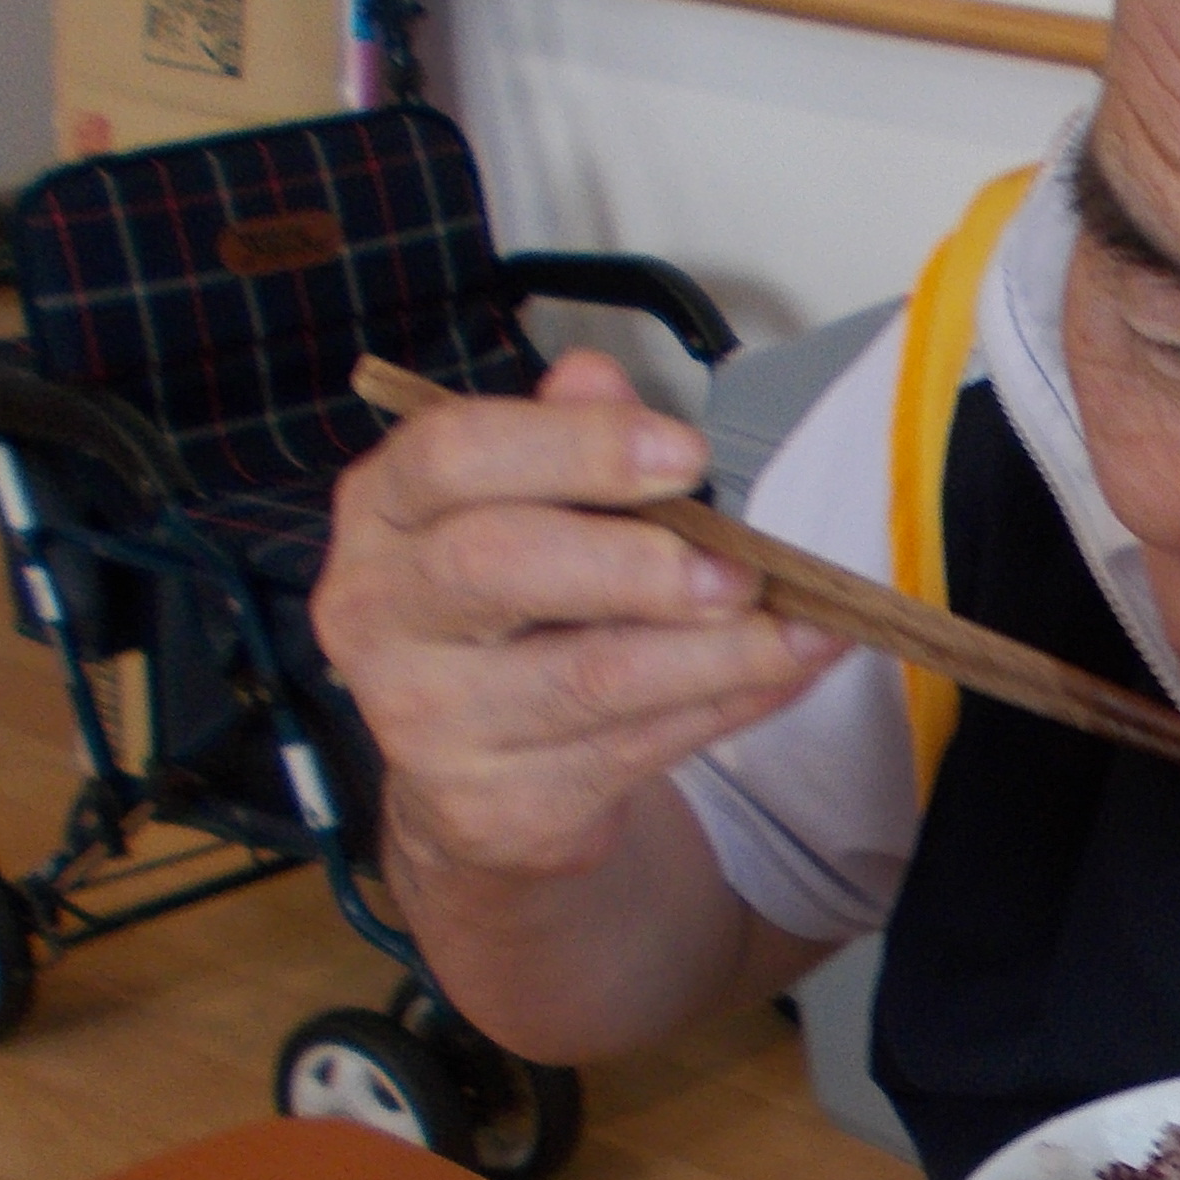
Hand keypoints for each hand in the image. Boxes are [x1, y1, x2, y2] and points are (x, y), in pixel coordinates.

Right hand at [316, 351, 845, 888]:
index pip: (452, 455)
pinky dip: (729, 704)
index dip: (576, 447)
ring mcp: (427, 718)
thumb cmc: (510, 619)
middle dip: (635, 561)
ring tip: (801, 625)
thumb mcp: (523, 513)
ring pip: (588, 677)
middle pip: (493, 564)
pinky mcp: (494, 804)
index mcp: (383, 511)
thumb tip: (599, 374)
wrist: (473, 787)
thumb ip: (560, 442)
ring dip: (717, 649)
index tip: (686, 455)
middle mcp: (379, 611)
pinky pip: (637, 747)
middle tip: (737, 566)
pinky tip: (787, 670)